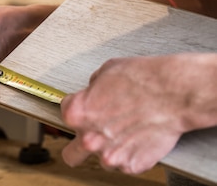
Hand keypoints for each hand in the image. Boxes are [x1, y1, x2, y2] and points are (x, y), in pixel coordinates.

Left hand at [60, 53, 216, 173]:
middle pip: (71, 154)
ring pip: (102, 159)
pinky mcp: (133, 165)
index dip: (79, 108)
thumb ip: (91, 89)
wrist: (173, 94)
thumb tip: (92, 94)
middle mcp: (89, 138)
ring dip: (110, 149)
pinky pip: (126, 164)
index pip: (65, 114)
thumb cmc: (142, 80)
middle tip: (95, 135)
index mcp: (76, 114)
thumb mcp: (105, 72)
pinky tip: (139, 138)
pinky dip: (132, 155)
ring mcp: (111, 155)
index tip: (88, 110)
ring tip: (127, 132)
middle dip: (80, 145)